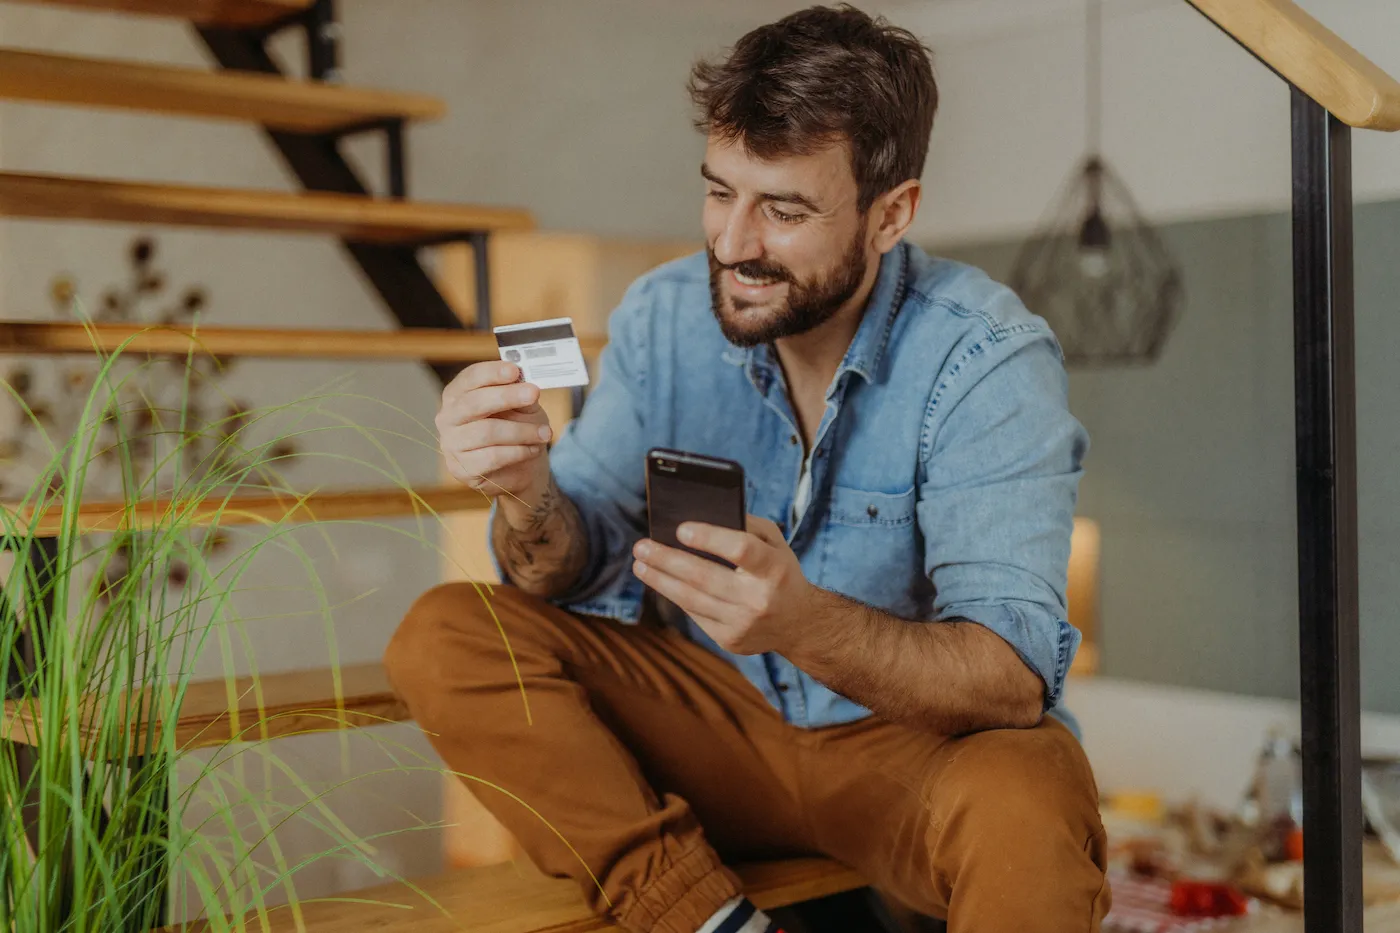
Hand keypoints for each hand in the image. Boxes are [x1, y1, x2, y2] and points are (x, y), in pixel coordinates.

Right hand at [436, 361, 552, 502]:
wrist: (520, 467)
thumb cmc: (517, 428)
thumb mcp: (522, 406)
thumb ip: (520, 393)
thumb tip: (524, 382)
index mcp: (458, 394)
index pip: (470, 378)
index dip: (492, 373)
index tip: (514, 370)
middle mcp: (448, 417)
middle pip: (474, 403)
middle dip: (506, 396)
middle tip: (533, 393)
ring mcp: (452, 444)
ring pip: (486, 432)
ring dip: (521, 431)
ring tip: (544, 433)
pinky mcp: (463, 469)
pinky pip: (492, 457)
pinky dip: (518, 452)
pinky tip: (533, 449)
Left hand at [631, 515, 817, 655]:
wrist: (799, 624)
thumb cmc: (779, 572)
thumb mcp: (775, 543)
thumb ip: (746, 524)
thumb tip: (701, 516)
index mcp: (775, 568)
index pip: (741, 550)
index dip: (709, 538)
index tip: (680, 529)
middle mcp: (759, 599)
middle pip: (704, 577)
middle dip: (667, 560)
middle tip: (641, 546)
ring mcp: (743, 623)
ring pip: (691, 599)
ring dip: (660, 580)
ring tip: (640, 564)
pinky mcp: (730, 640)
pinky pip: (694, 614)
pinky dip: (675, 595)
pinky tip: (660, 581)